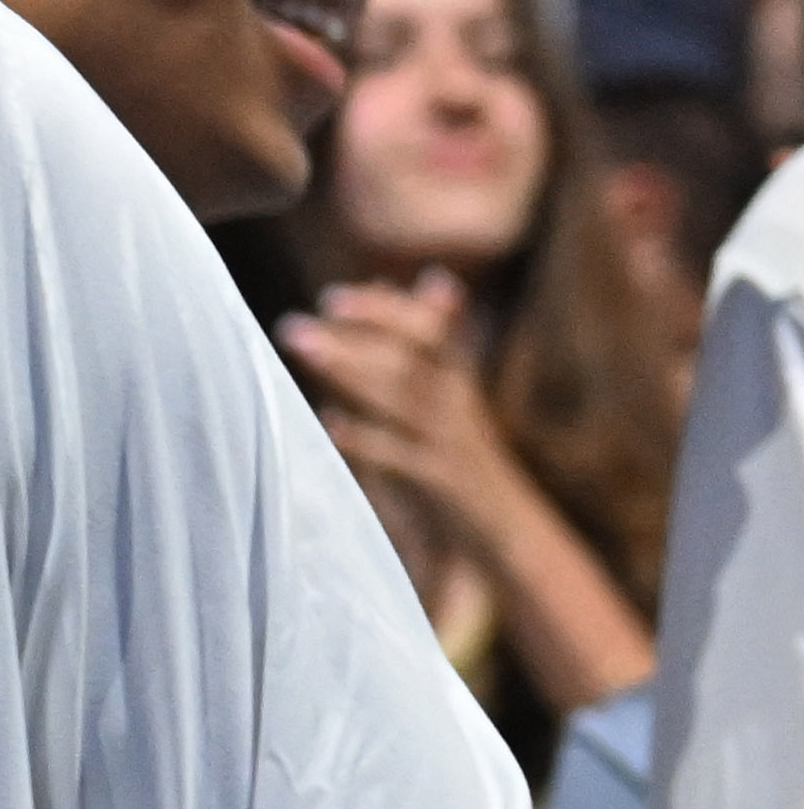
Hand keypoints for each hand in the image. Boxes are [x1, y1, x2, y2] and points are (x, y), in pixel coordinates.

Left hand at [275, 270, 531, 527]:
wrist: (511, 530)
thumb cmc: (467, 463)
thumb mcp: (456, 400)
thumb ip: (439, 345)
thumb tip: (432, 278)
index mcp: (460, 385)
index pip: (429, 331)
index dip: (384, 311)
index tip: (333, 297)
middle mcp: (459, 407)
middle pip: (412, 357)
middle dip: (356, 334)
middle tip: (297, 322)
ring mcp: (453, 444)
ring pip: (404, 398)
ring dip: (349, 370)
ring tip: (302, 349)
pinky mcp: (444, 483)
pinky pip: (404, 458)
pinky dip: (367, 440)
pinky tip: (330, 424)